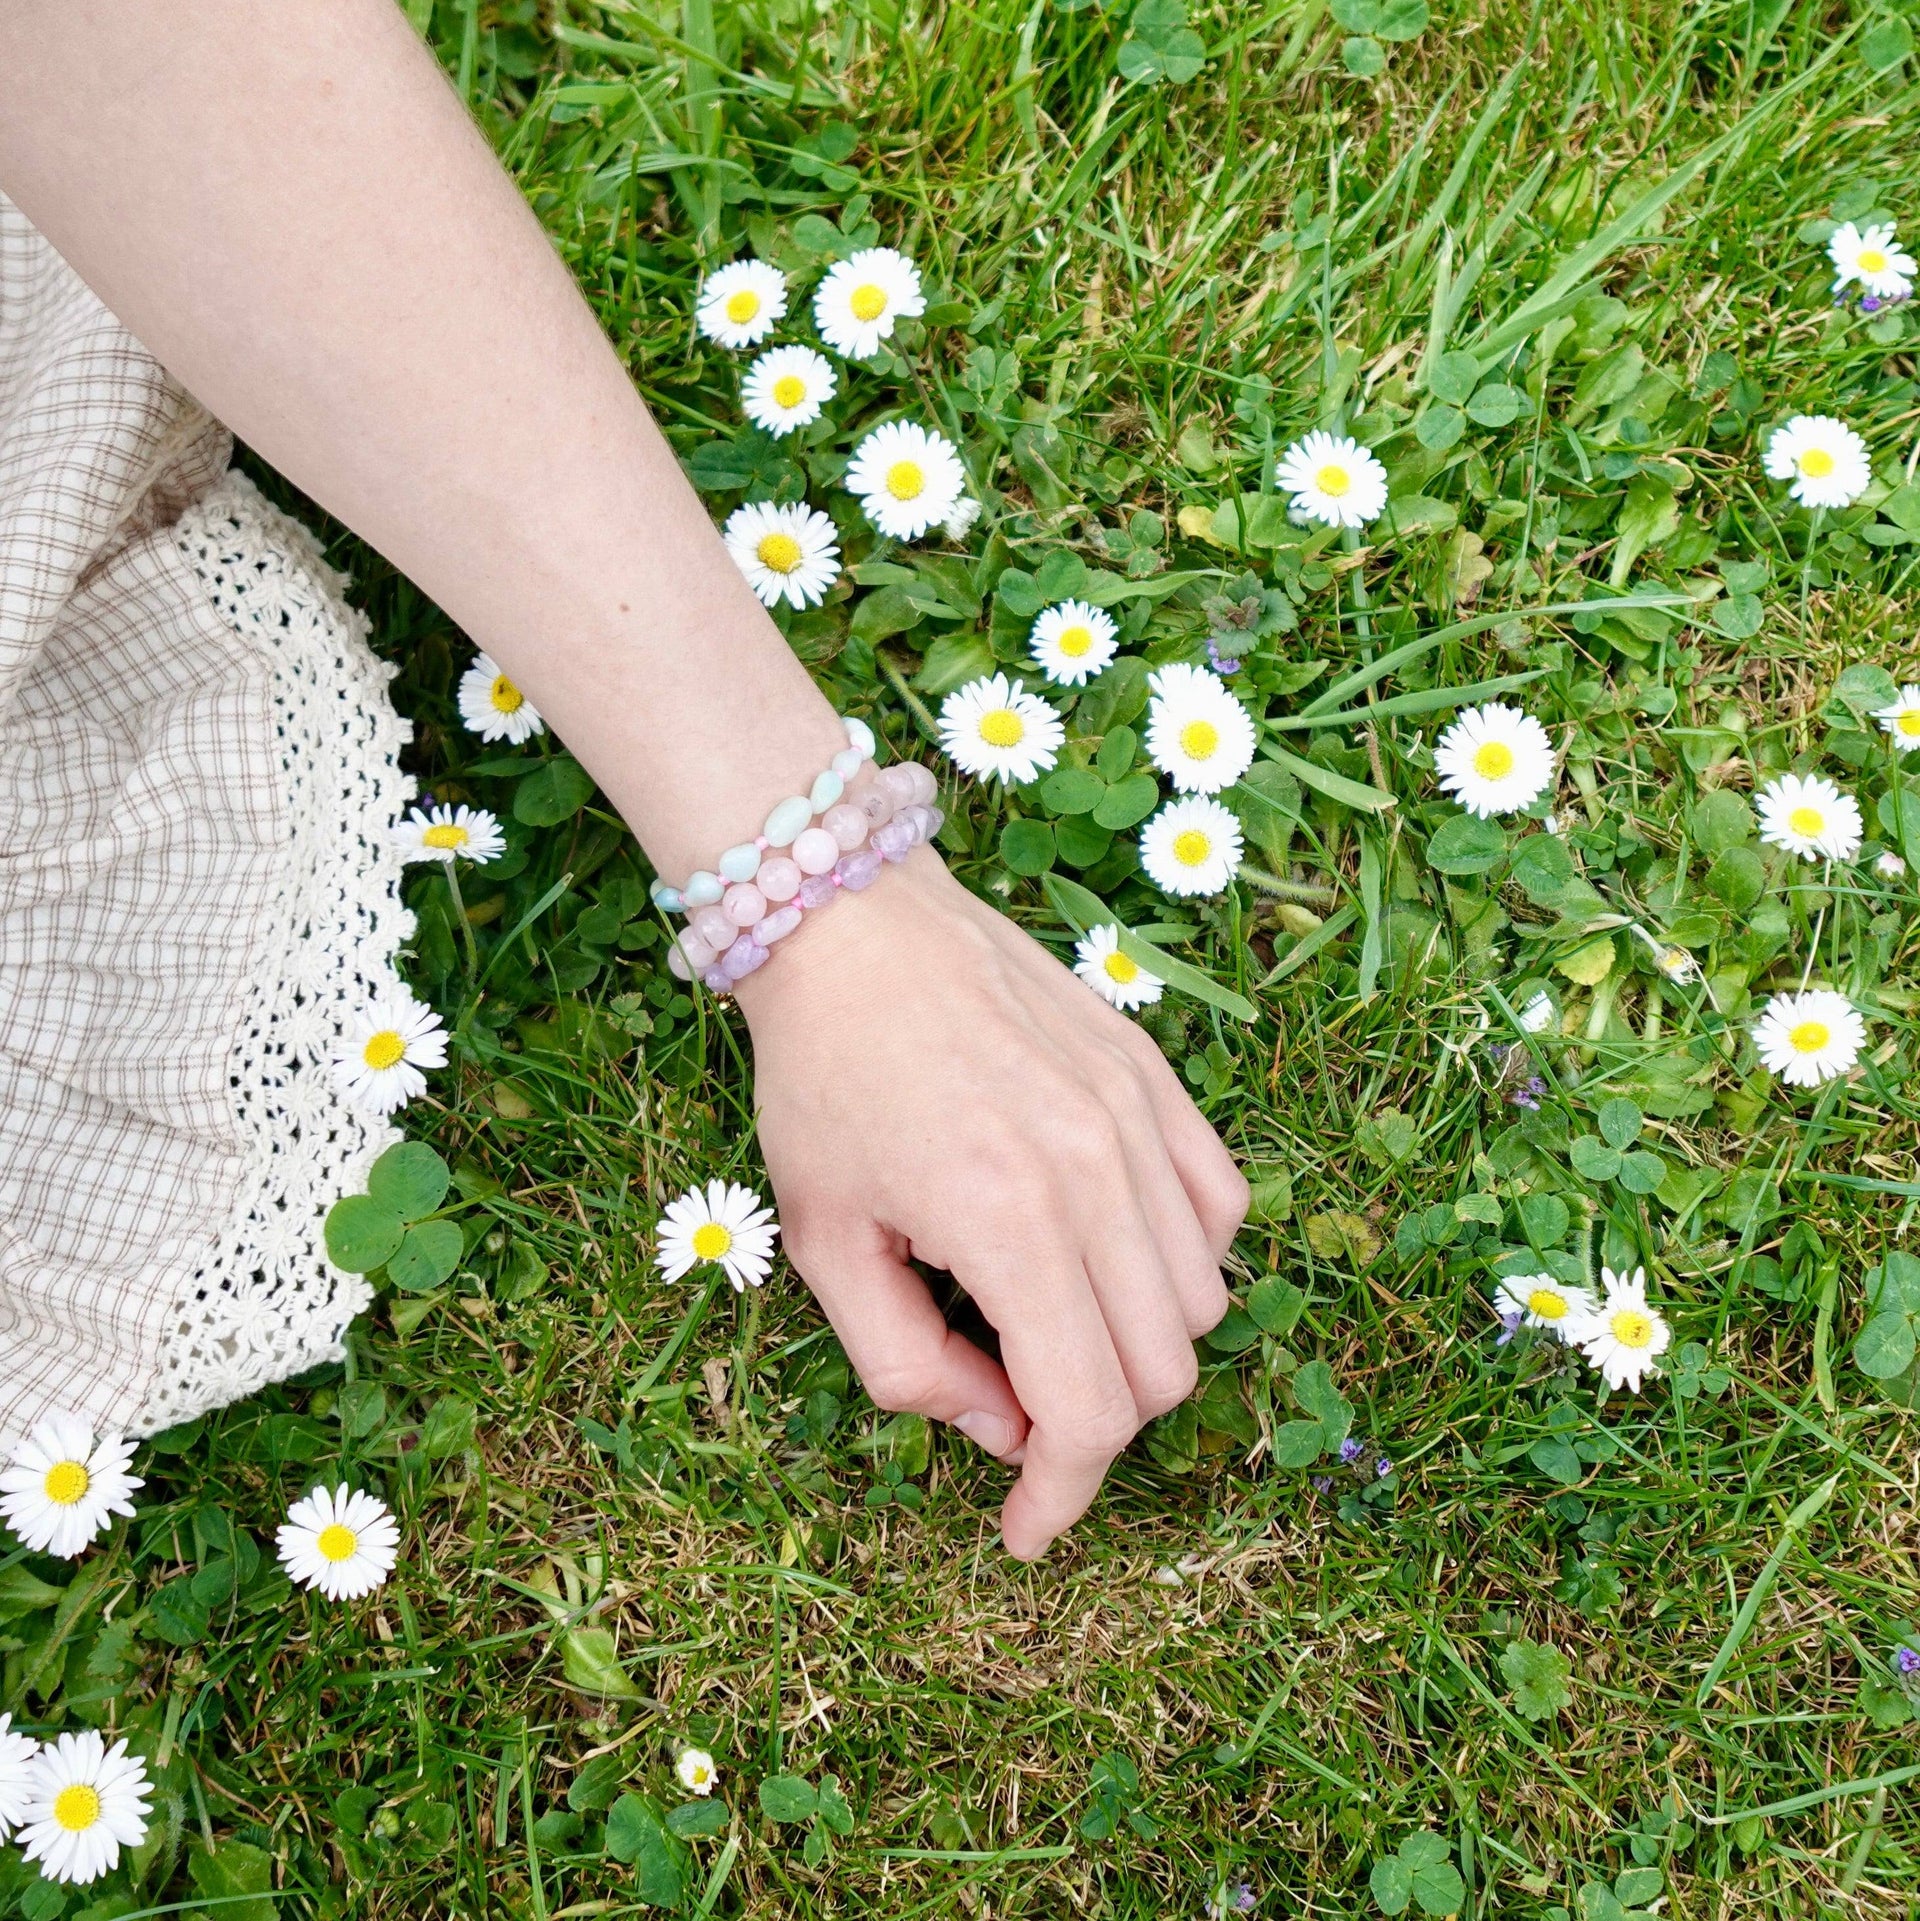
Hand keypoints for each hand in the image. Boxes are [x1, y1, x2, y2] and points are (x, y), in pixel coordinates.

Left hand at [736, 850, 1247, 1557]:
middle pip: (1160, 1372)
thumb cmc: (823, 1082)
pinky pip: (1219, 1212)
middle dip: (1092, 1426)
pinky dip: (1180, 1263)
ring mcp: (1140, 1121)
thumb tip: (1003, 1428)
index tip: (1026, 1530)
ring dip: (1135, 1346)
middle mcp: (1098, 1173)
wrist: (856, 927)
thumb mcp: (824, 1243)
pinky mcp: (1157, 1082)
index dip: (1063, 1496)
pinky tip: (1104, 1250)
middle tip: (1013, 1407)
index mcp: (1007, 1221)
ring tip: (1047, 1316)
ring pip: (1202, 1301)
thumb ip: (905, 1366)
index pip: (1089, 1413)